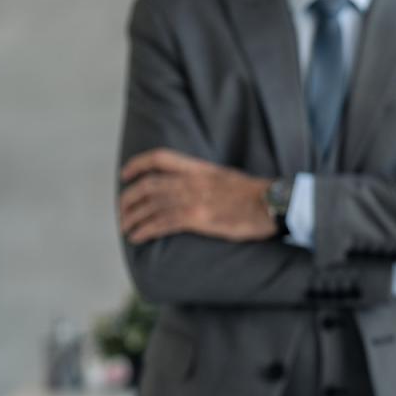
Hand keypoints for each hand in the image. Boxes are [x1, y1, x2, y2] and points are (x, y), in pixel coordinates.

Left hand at [118, 148, 274, 243]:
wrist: (273, 204)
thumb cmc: (256, 195)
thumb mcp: (226, 179)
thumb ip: (205, 181)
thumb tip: (192, 190)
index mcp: (200, 168)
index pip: (161, 159)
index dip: (138, 165)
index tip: (126, 174)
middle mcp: (192, 181)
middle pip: (149, 185)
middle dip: (129, 198)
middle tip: (122, 209)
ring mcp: (194, 199)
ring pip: (151, 206)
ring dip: (133, 217)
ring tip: (126, 227)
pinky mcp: (197, 218)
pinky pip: (162, 223)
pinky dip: (145, 230)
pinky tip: (137, 236)